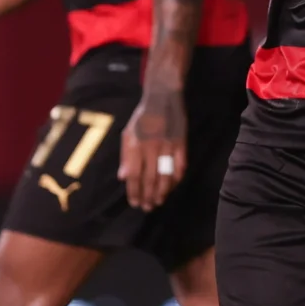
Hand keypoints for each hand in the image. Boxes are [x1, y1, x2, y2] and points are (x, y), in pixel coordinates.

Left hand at [120, 85, 188, 210]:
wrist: (162, 98)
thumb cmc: (142, 118)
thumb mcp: (128, 134)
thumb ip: (125, 156)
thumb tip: (123, 178)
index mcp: (136, 145)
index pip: (135, 175)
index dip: (134, 191)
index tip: (134, 203)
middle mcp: (152, 147)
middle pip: (150, 178)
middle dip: (148, 196)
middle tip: (147, 207)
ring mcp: (168, 146)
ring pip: (166, 176)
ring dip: (162, 192)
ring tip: (158, 202)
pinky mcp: (181, 144)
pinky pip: (180, 166)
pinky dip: (177, 179)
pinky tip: (172, 187)